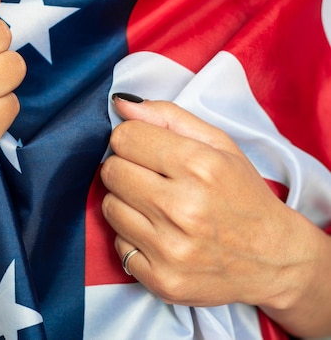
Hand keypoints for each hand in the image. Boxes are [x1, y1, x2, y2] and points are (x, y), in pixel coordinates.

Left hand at [100, 96, 316, 308]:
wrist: (272, 259)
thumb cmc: (242, 195)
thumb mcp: (219, 145)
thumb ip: (169, 117)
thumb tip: (121, 103)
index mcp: (200, 166)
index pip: (124, 138)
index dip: (131, 140)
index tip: (144, 149)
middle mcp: (183, 208)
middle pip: (111, 171)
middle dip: (125, 168)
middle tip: (150, 178)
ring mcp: (171, 248)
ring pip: (109, 207)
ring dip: (126, 202)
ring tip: (156, 207)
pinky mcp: (161, 279)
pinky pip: (118, 244)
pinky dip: (132, 237)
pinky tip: (159, 235)